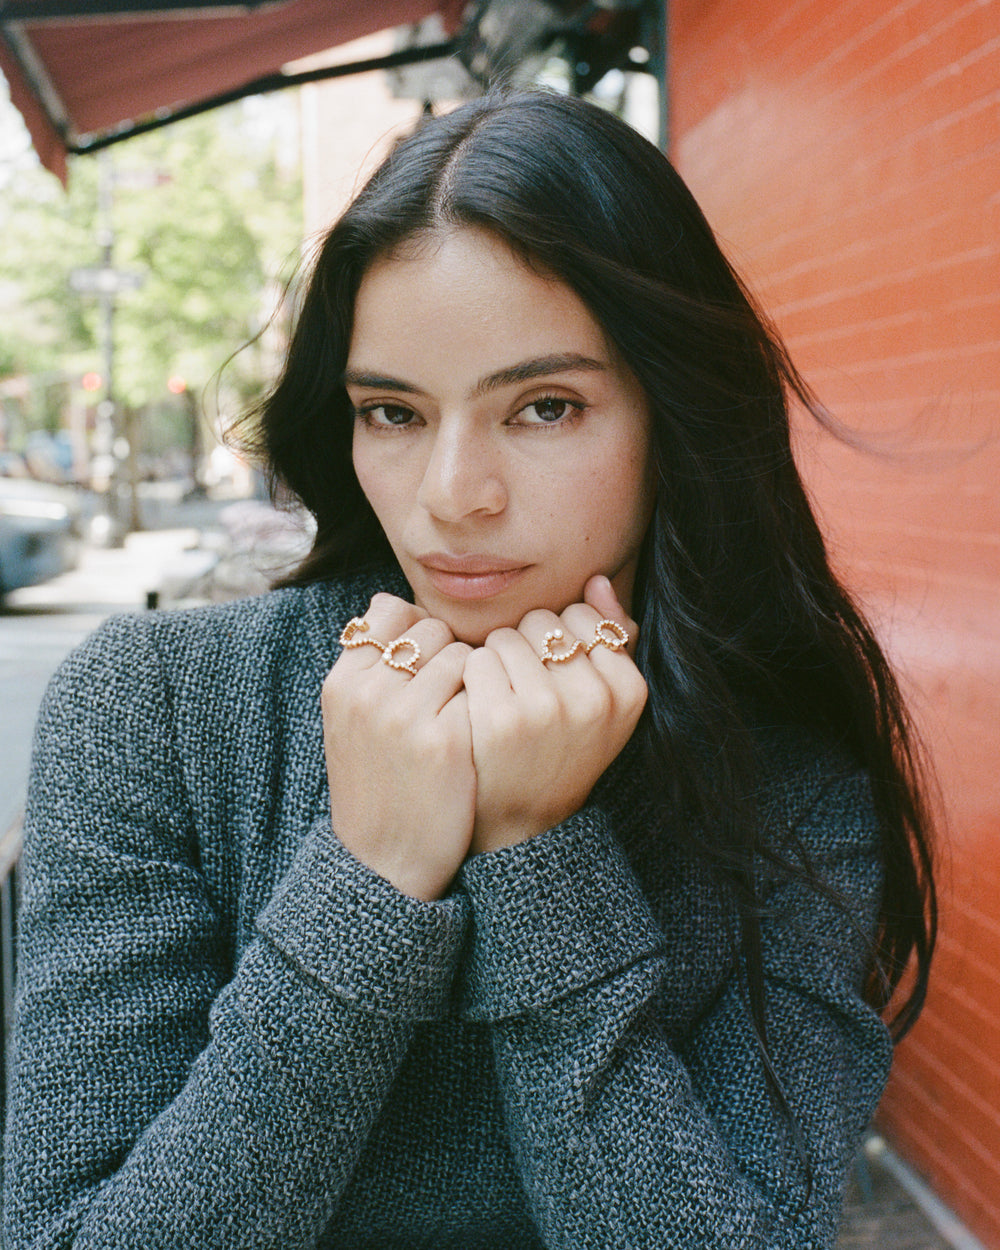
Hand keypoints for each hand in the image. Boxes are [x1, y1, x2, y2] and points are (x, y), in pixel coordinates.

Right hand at [322, 593, 475, 899]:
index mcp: (341, 683)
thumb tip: (391, 602)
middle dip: (448, 654)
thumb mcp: (350, 721)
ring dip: (474, 679)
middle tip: (448, 697)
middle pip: (430, 628)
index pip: (389, 611)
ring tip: (462, 717)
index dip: (418, 632)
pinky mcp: (444, 740)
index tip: (425, 666)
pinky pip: (481, 689)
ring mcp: (405, 715)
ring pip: (462, 654)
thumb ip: (368, 665)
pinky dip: (486, 706)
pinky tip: (476, 737)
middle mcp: (367, 692)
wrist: (383, 861)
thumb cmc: (377, 784)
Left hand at [462, 575, 646, 854]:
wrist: (523, 821)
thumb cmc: (561, 749)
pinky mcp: (500, 719)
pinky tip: (479, 706)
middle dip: (526, 646)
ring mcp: (546, 709)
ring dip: (494, 659)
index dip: (558, 640)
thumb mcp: (604, 704)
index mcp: (629, 690)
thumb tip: (597, 580)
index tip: (554, 677)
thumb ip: (611, 638)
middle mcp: (593, 698)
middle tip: (523, 690)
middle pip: (543, 621)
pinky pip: (475, 658)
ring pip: (506, 636)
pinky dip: (471, 677)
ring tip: (502, 699)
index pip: (582, 616)